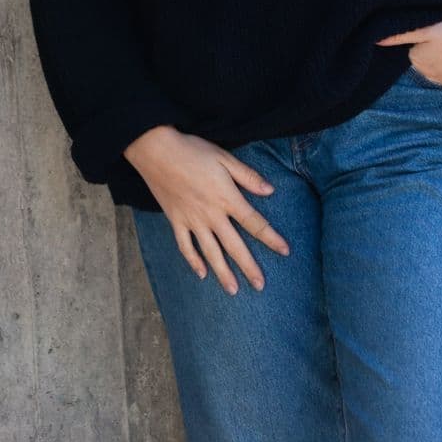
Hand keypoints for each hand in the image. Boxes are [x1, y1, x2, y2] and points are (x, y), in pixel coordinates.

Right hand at [124, 126, 289, 294]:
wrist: (156, 151)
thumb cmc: (193, 150)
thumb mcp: (225, 158)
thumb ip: (248, 176)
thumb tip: (270, 190)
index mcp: (227, 198)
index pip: (254, 222)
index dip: (271, 237)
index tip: (285, 251)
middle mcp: (211, 215)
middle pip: (234, 245)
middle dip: (249, 266)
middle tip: (260, 285)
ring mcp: (192, 220)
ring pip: (210, 252)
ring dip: (223, 273)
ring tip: (234, 290)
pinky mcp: (175, 221)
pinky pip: (185, 246)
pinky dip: (193, 261)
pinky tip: (201, 274)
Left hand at [375, 18, 441, 84]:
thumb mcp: (429, 30)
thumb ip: (402, 34)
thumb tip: (376, 39)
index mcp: (416, 60)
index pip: (408, 45)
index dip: (418, 34)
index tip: (429, 26)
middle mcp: (427, 75)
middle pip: (420, 55)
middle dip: (426, 46)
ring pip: (434, 62)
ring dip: (439, 54)